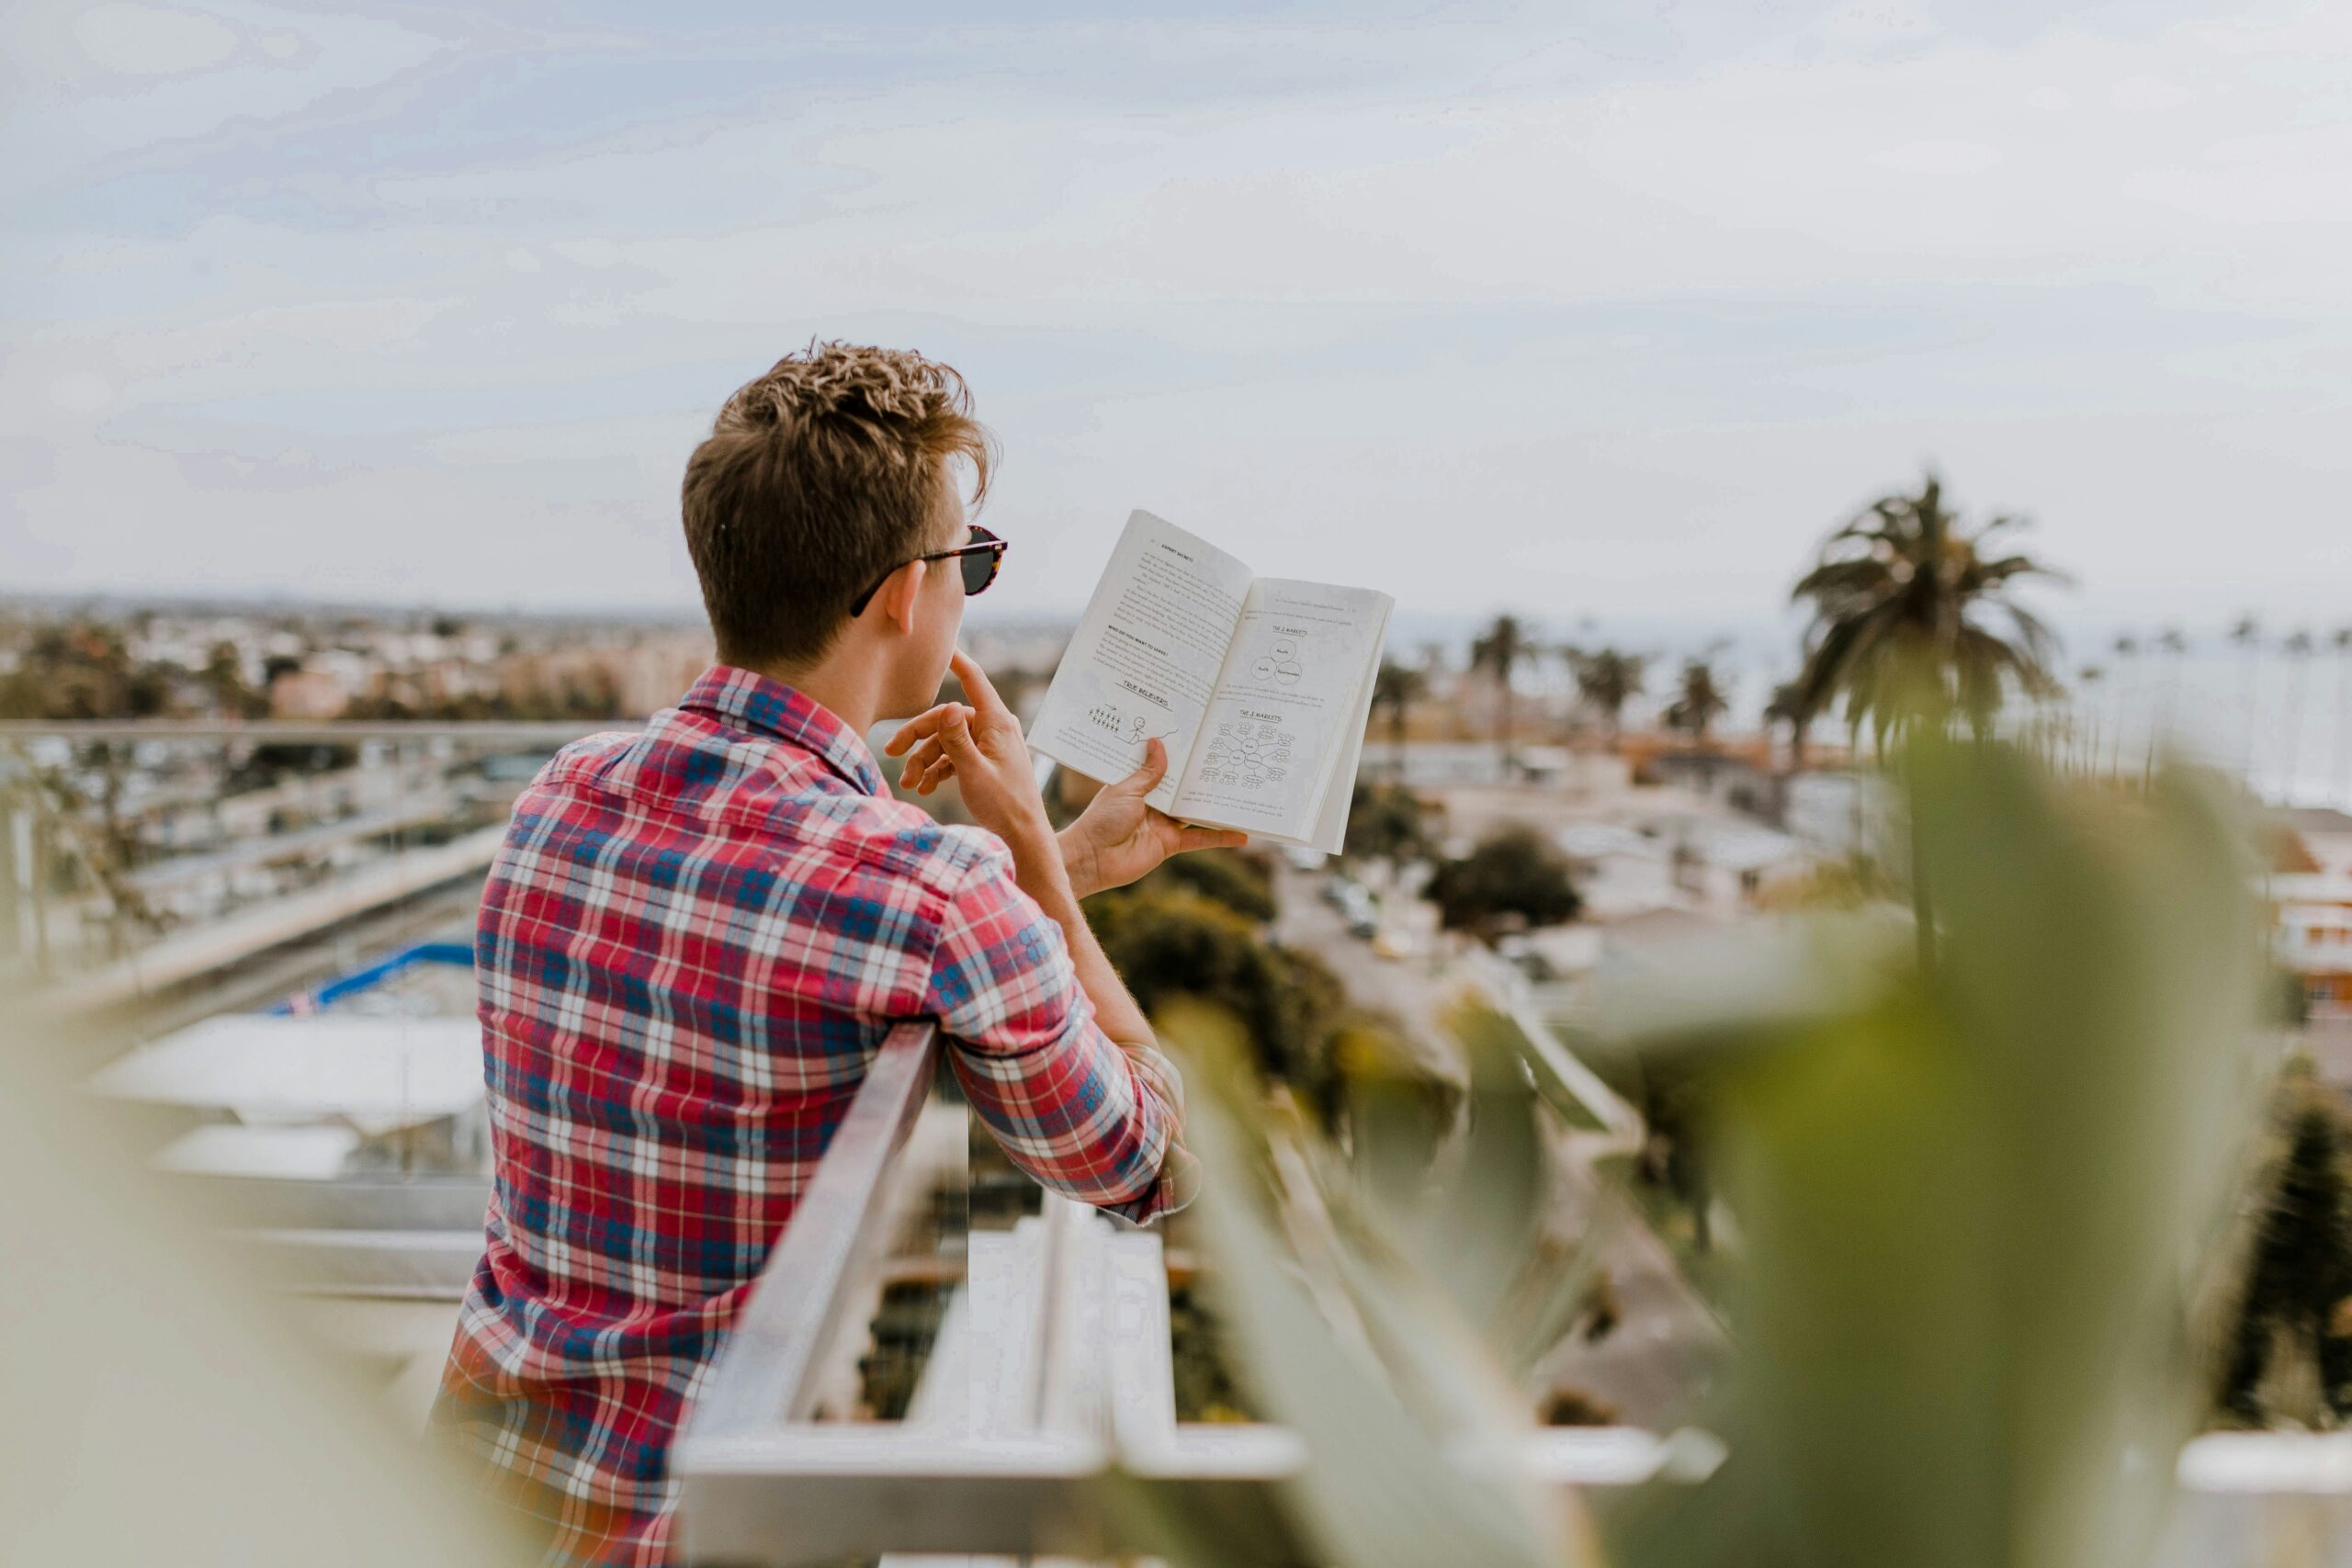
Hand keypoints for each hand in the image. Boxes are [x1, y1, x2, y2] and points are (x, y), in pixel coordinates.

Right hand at [885, 650, 1051, 845]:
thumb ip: (957, 740)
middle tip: (892, 752)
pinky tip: (925, 788)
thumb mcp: (974, 772)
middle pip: (947, 718)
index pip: (974, 680)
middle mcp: (994, 728)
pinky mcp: (984, 762)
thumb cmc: (1004, 805)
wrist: (1023, 836)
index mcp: (997, 723)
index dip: (956, 661)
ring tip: (910, 785)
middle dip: (918, 735)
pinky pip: (955, 757)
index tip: (943, 644)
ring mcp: (989, 746)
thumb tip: (948, 705)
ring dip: (925, 760)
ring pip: (947, 741)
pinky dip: (938, 769)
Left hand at [1059, 736, 1248, 899]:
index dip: (1180, 756)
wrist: (1092, 859)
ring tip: (1242, 792)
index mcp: (1140, 785)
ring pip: (1195, 811)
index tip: (1199, 739)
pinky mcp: (1171, 844)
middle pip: (1184, 788)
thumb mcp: (1127, 790)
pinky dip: (1220, 838)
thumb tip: (1158, 743)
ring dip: (1216, 805)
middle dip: (1204, 777)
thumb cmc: (1102, 820)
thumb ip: (1149, 773)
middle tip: (1230, 760)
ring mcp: (1164, 823)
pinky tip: (1241, 836)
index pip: (1165, 767)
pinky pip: (1199, 839)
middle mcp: (1154, 803)